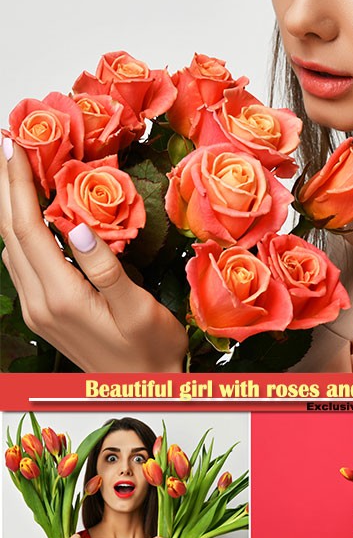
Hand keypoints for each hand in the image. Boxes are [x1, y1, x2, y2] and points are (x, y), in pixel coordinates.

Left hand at [0, 142, 186, 373]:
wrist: (143, 394)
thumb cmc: (152, 352)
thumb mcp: (138, 309)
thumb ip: (106, 269)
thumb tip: (78, 226)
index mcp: (61, 297)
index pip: (28, 227)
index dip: (19, 183)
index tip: (16, 144)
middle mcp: (39, 304)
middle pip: (10, 232)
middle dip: (6, 185)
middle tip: (7, 143)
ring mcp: (37, 310)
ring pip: (11, 247)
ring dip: (10, 206)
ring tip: (16, 169)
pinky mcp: (42, 314)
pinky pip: (22, 263)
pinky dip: (21, 230)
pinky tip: (32, 213)